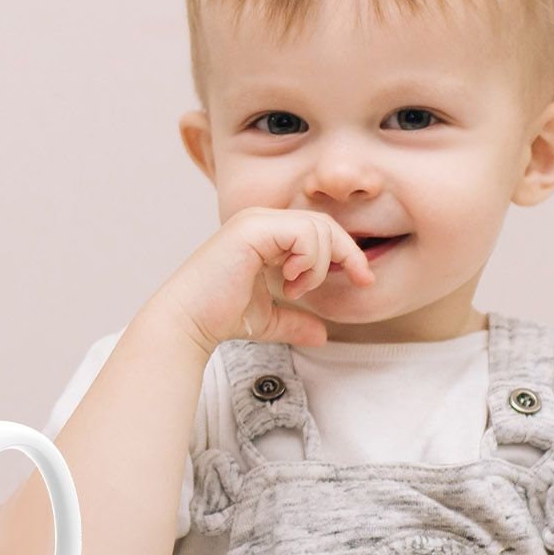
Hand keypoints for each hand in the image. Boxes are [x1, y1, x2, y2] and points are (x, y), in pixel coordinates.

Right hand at [149, 206, 376, 351]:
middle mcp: (261, 220)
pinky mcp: (253, 230)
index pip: (320, 229)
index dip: (347, 252)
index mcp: (266, 233)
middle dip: (346, 254)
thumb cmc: (220, 316)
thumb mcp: (269, 319)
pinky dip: (308, 259)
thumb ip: (296, 320)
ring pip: (318, 227)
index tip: (364, 279)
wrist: (189, 321)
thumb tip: (322, 334)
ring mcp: (256, 221)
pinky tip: (289, 280)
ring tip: (296, 288)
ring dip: (318, 264)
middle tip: (349, 282)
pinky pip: (303, 233)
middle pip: (325, 223)